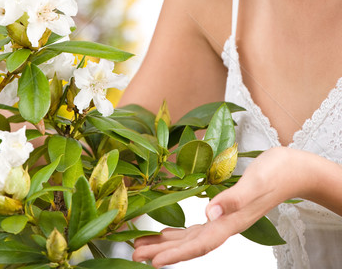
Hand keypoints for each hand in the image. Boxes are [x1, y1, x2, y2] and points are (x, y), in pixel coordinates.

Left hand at [133, 147, 311, 266]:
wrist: (294, 169)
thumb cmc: (277, 173)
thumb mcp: (255, 182)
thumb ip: (234, 199)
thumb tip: (210, 214)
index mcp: (231, 222)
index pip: (200, 244)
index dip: (175, 254)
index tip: (152, 262)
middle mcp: (226, 224)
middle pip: (189, 245)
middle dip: (162, 251)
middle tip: (134, 254)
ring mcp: (225, 219)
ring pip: (190, 237)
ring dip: (166, 243)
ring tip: (141, 246)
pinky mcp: (224, 210)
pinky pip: (197, 227)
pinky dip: (179, 231)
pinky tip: (166, 232)